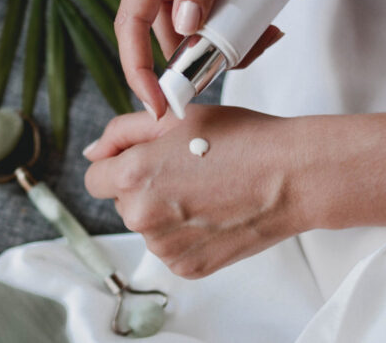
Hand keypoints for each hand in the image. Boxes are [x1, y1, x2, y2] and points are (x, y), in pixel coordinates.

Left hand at [83, 105, 309, 277]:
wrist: (293, 176)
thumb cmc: (241, 140)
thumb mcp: (175, 118)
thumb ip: (122, 132)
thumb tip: (93, 153)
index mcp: (132, 176)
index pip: (96, 178)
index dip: (118, 164)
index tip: (145, 160)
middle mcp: (141, 217)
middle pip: (122, 202)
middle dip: (144, 186)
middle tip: (188, 170)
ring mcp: (165, 247)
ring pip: (147, 226)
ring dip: (165, 211)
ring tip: (207, 190)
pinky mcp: (187, 267)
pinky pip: (171, 247)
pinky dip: (186, 234)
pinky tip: (214, 213)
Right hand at [117, 0, 288, 117]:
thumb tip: (185, 27)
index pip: (131, 25)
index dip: (137, 70)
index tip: (158, 104)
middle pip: (165, 36)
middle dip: (199, 59)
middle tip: (240, 62)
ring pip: (192, 32)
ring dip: (226, 44)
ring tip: (267, 33)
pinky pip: (209, 19)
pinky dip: (236, 30)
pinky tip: (266, 24)